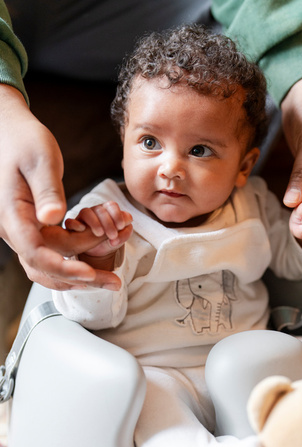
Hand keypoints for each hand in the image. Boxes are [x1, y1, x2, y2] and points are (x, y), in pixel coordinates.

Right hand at [0, 85, 120, 289]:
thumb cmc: (24, 140)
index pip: (36, 253)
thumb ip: (47, 190)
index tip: (90, 274)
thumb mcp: (40, 160)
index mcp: (12, 214)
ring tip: (107, 279)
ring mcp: (21, 231)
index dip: (64, 268)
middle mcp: (13, 229)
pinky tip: (95, 263)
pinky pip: (49, 255)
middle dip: (79, 279)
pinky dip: (72, 262)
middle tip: (113, 282)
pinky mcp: (31, 229)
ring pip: (46, 267)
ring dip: (76, 276)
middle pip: (44, 267)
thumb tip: (53, 218)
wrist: (8, 131)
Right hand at [65, 201, 132, 271]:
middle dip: (108, 223)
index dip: (117, 215)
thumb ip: (126, 231)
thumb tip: (124, 226)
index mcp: (108, 211)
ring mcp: (83, 218)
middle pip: (100, 210)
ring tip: (100, 234)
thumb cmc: (111, 240)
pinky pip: (70, 222)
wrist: (99, 252)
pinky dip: (75, 224)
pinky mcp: (73, 226)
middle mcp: (95, 211)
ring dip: (94, 222)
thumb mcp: (121, 237)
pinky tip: (82, 230)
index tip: (120, 226)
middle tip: (112, 235)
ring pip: (86, 212)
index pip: (112, 205)